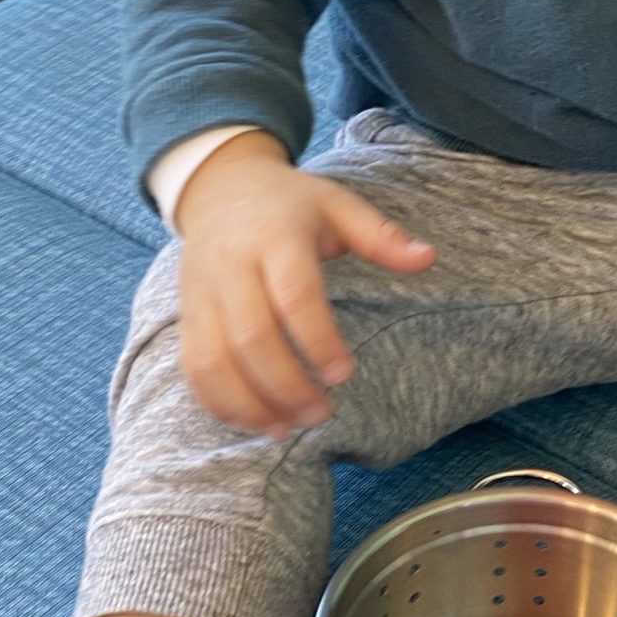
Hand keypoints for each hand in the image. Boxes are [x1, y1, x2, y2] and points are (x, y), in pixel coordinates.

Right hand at [175, 135, 434, 436]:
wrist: (220, 189)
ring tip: (286, 428)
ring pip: (214, 359)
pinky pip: (193, 367)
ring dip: (248, 402)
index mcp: (275, 237)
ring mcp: (203, 293)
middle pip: (251, 336)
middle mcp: (231, 266)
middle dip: (285, 384)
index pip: (294, 294)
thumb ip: (381, 235)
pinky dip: (218, 401)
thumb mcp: (337, 205)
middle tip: (321, 414)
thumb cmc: (289, 203)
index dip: (318, 339)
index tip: (343, 374)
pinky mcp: (188, 316)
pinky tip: (253, 421)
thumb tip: (428, 258)